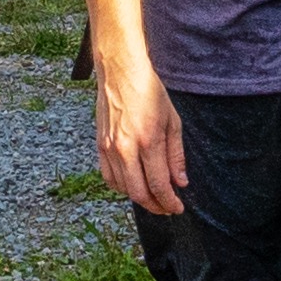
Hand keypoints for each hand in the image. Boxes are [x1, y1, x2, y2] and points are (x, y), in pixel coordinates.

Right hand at [91, 68, 189, 223]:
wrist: (120, 73)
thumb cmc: (148, 92)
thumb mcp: (172, 121)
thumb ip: (176, 155)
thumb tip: (180, 182)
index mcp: (148, 141)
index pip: (159, 185)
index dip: (169, 202)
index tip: (177, 208)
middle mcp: (126, 148)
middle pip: (139, 193)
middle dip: (156, 206)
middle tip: (167, 208)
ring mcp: (110, 148)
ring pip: (123, 188)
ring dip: (139, 198)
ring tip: (153, 196)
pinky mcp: (100, 146)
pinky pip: (109, 177)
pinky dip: (121, 187)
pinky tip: (133, 185)